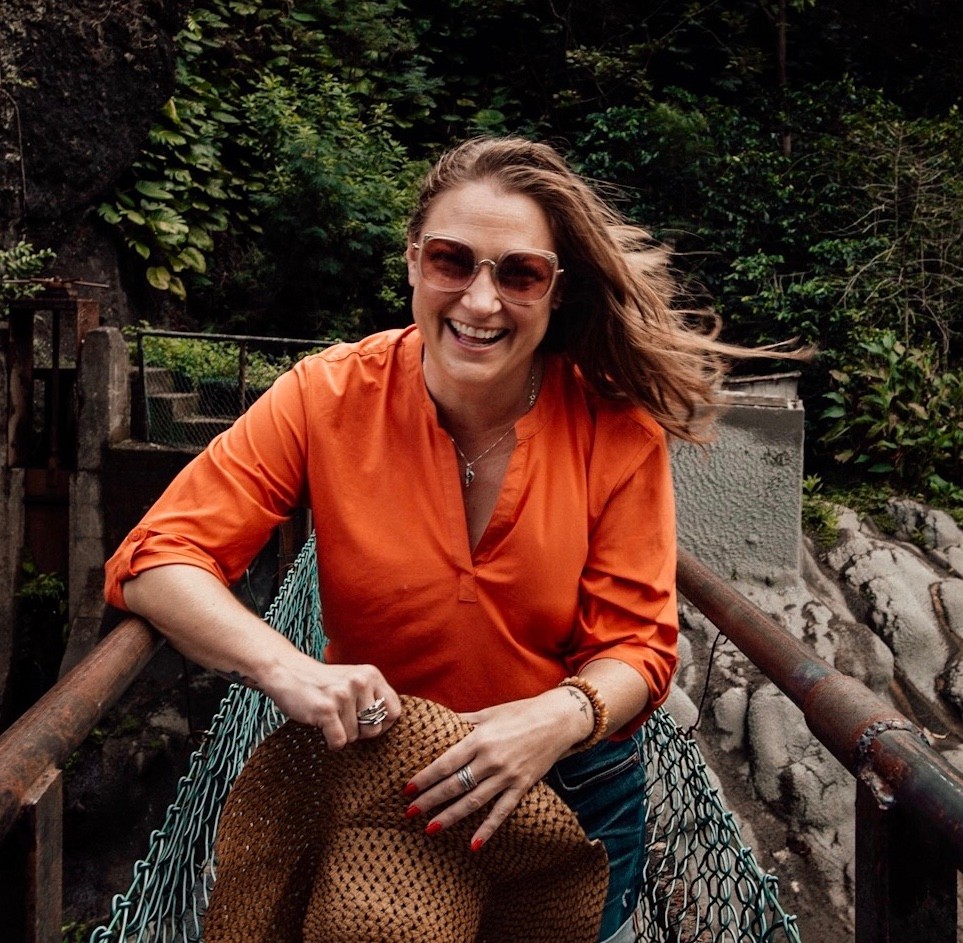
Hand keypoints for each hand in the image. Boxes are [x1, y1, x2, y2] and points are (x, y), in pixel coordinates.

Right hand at [260, 653, 401, 749]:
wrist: (288, 672)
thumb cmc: (324, 683)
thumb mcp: (354, 680)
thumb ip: (373, 696)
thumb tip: (390, 725)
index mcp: (371, 675)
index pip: (394, 711)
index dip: (382, 724)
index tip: (367, 724)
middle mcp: (360, 682)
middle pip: (375, 729)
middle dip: (359, 732)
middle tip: (342, 719)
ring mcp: (343, 695)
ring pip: (354, 737)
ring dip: (341, 734)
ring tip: (330, 717)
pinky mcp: (326, 709)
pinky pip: (339, 742)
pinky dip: (331, 742)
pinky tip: (322, 727)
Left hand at [402, 688, 590, 849]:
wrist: (557, 720)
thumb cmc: (520, 713)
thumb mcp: (489, 713)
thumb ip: (464, 722)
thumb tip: (439, 723)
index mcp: (479, 738)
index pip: (446, 762)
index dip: (425, 777)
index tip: (407, 789)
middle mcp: (491, 759)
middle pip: (454, 784)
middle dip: (430, 800)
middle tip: (409, 812)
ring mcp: (507, 775)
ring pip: (473, 801)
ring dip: (450, 816)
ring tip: (430, 829)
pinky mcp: (522, 786)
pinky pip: (502, 811)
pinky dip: (487, 829)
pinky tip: (473, 845)